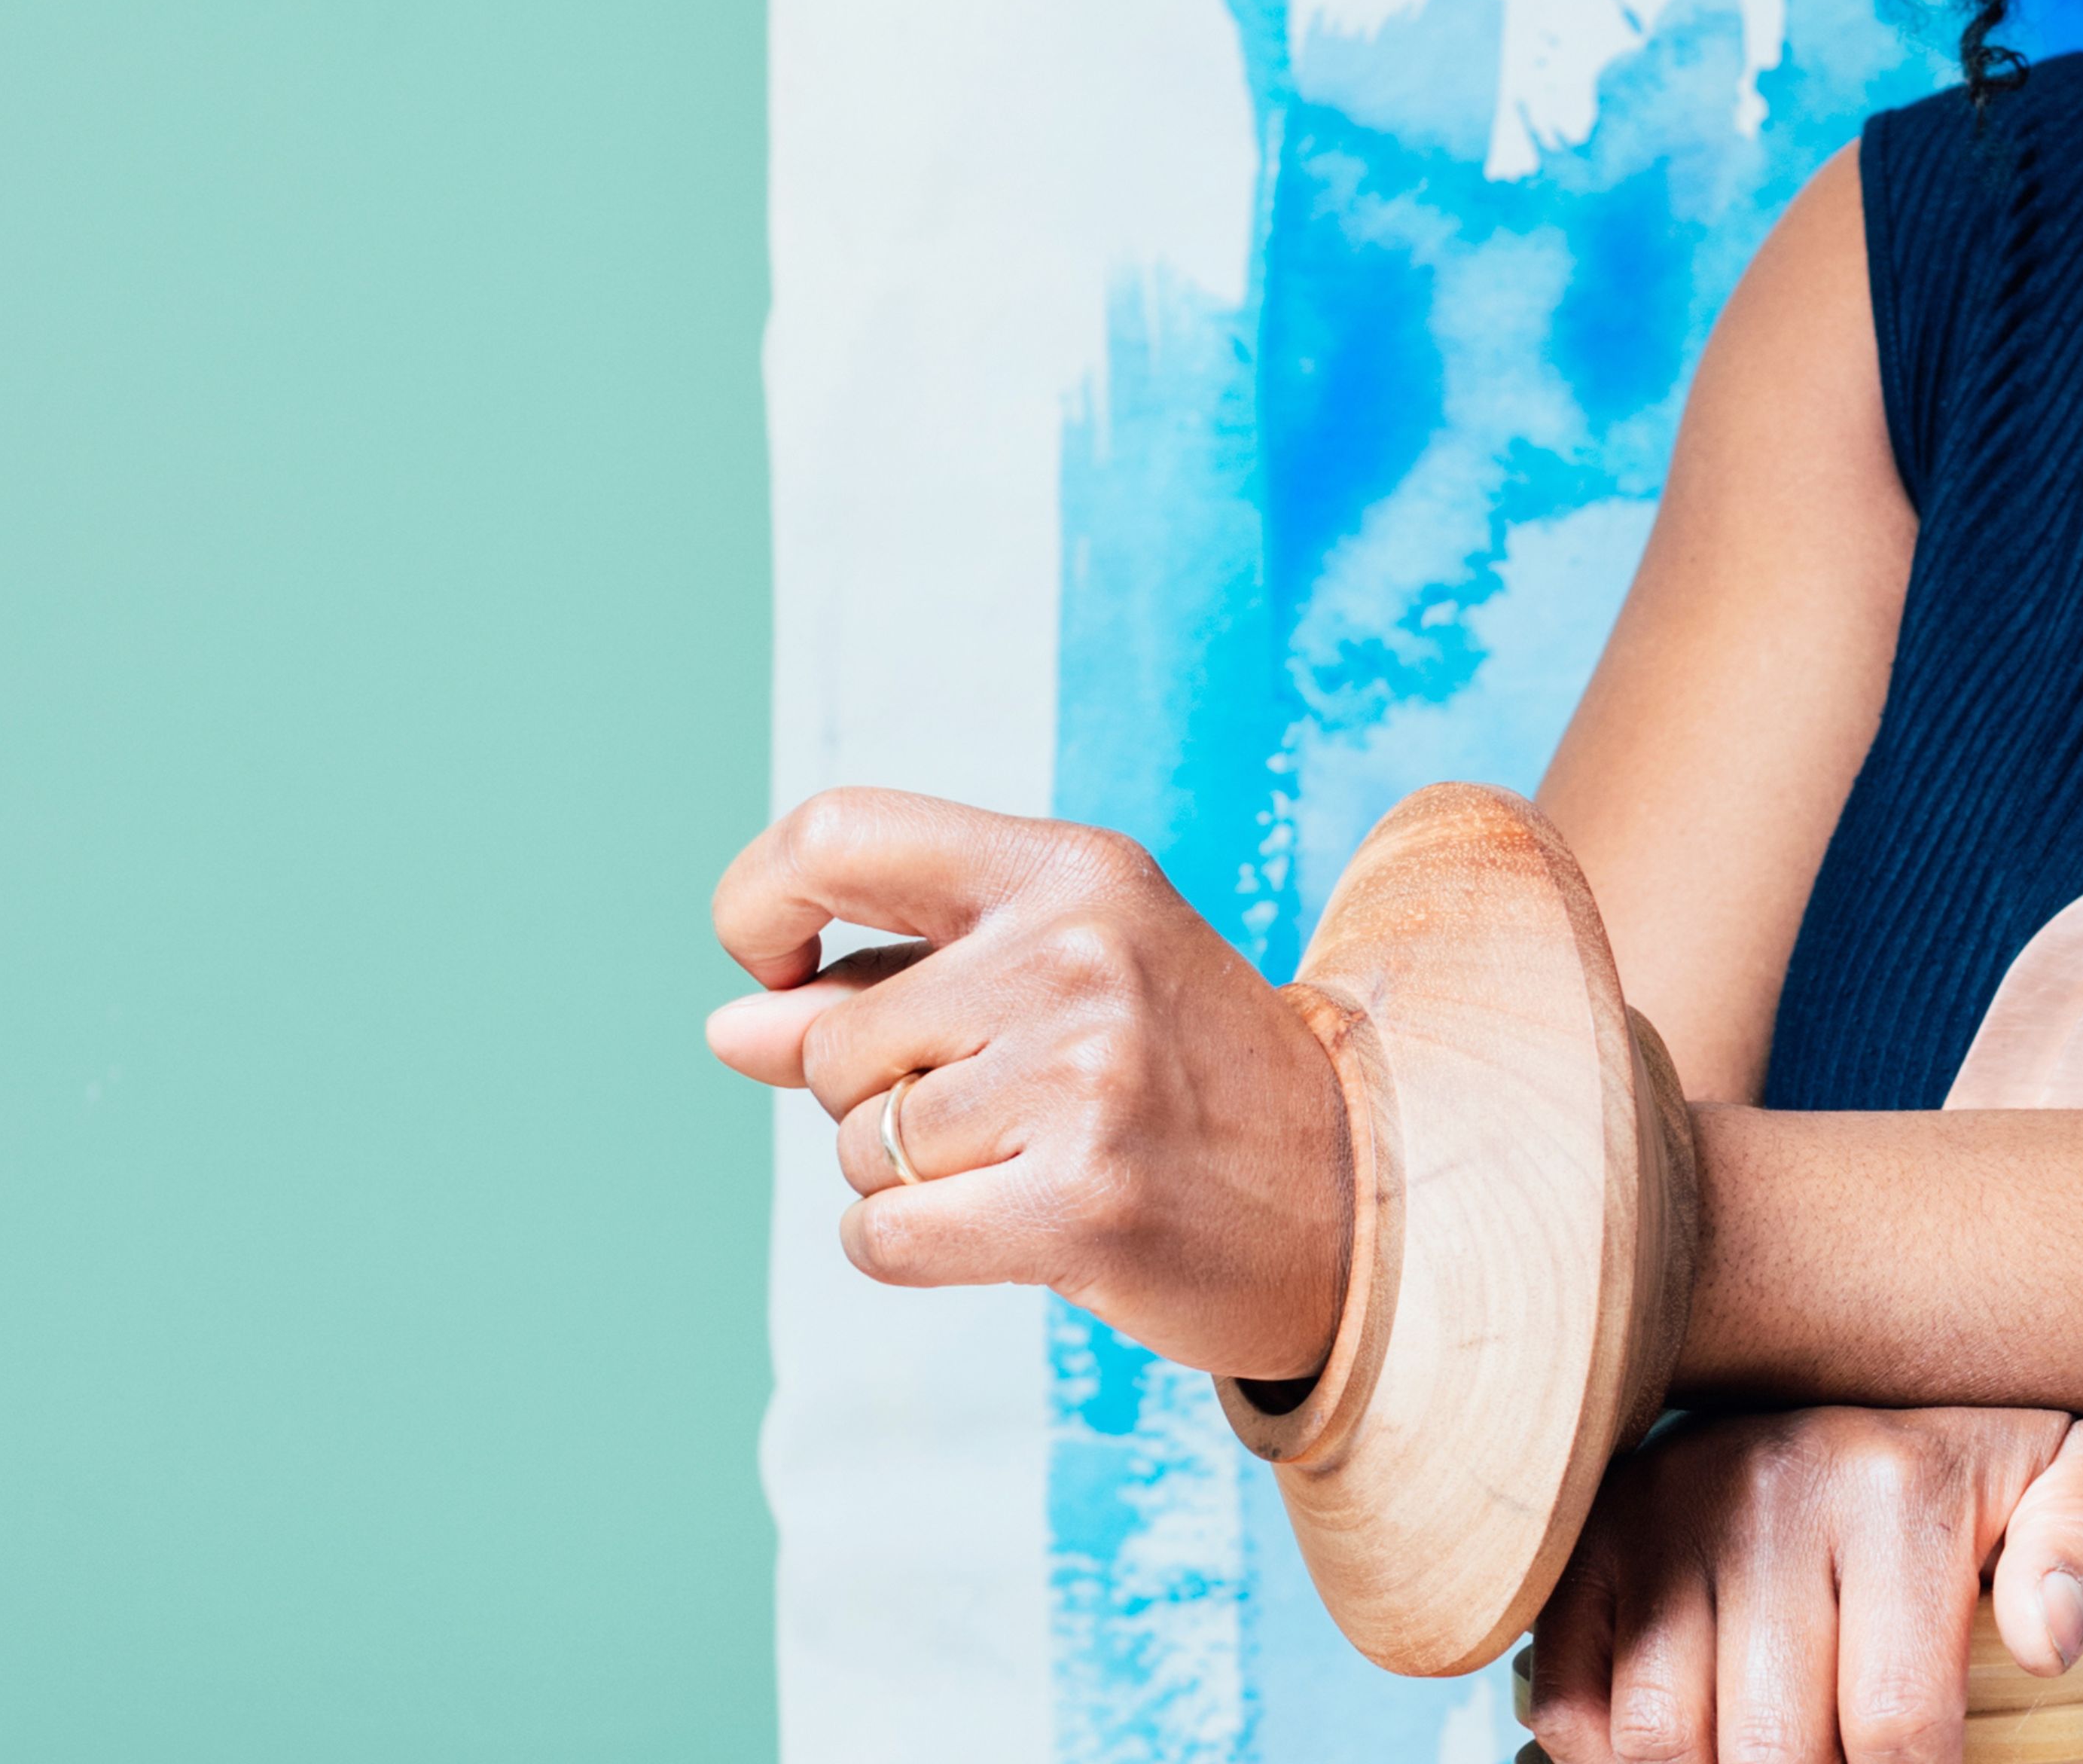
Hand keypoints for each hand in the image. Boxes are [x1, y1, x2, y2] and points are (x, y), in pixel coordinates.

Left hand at [703, 787, 1351, 1381]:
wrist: (1352, 1198)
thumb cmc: (1177, 1081)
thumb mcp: (1049, 988)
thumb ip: (883, 989)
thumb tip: (730, 1026)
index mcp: (1073, 870)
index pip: (839, 832)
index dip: (761, 900)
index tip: (778, 964)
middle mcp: (1079, 953)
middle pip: (837, 1039)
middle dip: (874, 1098)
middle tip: (1004, 1112)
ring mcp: (1086, 1076)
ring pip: (859, 1145)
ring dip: (910, 1179)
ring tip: (1035, 1164)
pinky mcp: (1083, 1202)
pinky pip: (881, 1236)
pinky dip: (913, 1250)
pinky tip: (1011, 1234)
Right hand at [1523, 1407, 2082, 1763]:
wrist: (1871, 1367)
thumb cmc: (1981, 1464)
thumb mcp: (2077, 1479)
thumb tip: (2049, 1643)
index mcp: (1896, 1487)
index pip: (1898, 1736)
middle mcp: (1769, 1485)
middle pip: (1772, 1752)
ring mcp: (1669, 1506)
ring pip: (1663, 1740)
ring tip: (1779, 1759)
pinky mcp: (1600, 1535)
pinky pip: (1575, 1703)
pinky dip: (1615, 1760)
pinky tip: (1698, 1743)